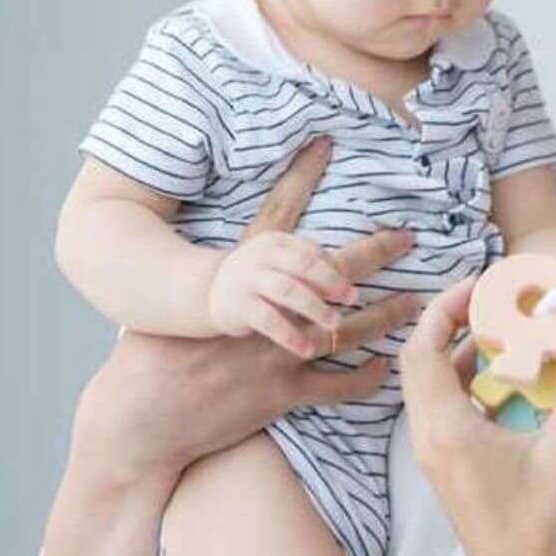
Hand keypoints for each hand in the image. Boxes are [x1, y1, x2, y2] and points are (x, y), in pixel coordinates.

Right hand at [44, 137, 418, 555]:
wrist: (140, 409)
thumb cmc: (146, 358)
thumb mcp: (168, 303)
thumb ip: (192, 279)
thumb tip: (199, 258)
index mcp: (236, 275)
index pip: (275, 219)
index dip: (300, 178)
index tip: (326, 146)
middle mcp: (264, 306)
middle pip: (329, 269)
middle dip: (373, 252)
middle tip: (408, 240)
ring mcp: (276, 348)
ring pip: (345, 327)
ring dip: (383, 317)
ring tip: (414, 306)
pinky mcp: (280, 391)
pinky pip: (333, 383)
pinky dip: (361, 377)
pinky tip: (384, 370)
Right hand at [208, 231, 353, 356]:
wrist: (204, 292)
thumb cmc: (258, 281)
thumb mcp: (279, 266)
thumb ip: (309, 270)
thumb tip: (352, 283)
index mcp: (276, 243)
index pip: (311, 252)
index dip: (335, 271)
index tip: (352, 292)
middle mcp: (261, 256)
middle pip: (303, 264)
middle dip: (331, 282)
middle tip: (352, 300)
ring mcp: (248, 280)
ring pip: (287, 290)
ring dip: (315, 306)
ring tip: (335, 324)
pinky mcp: (238, 306)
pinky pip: (268, 320)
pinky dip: (290, 335)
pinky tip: (306, 349)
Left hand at [401, 276, 555, 555]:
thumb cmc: (543, 520)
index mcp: (446, 429)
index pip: (425, 349)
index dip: (445, 308)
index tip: (478, 285)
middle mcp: (426, 437)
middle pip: (417, 360)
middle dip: (447, 322)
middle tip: (486, 299)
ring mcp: (430, 453)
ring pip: (425, 384)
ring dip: (453, 351)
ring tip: (495, 327)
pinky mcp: (441, 464)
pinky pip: (436, 406)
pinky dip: (457, 380)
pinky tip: (496, 373)